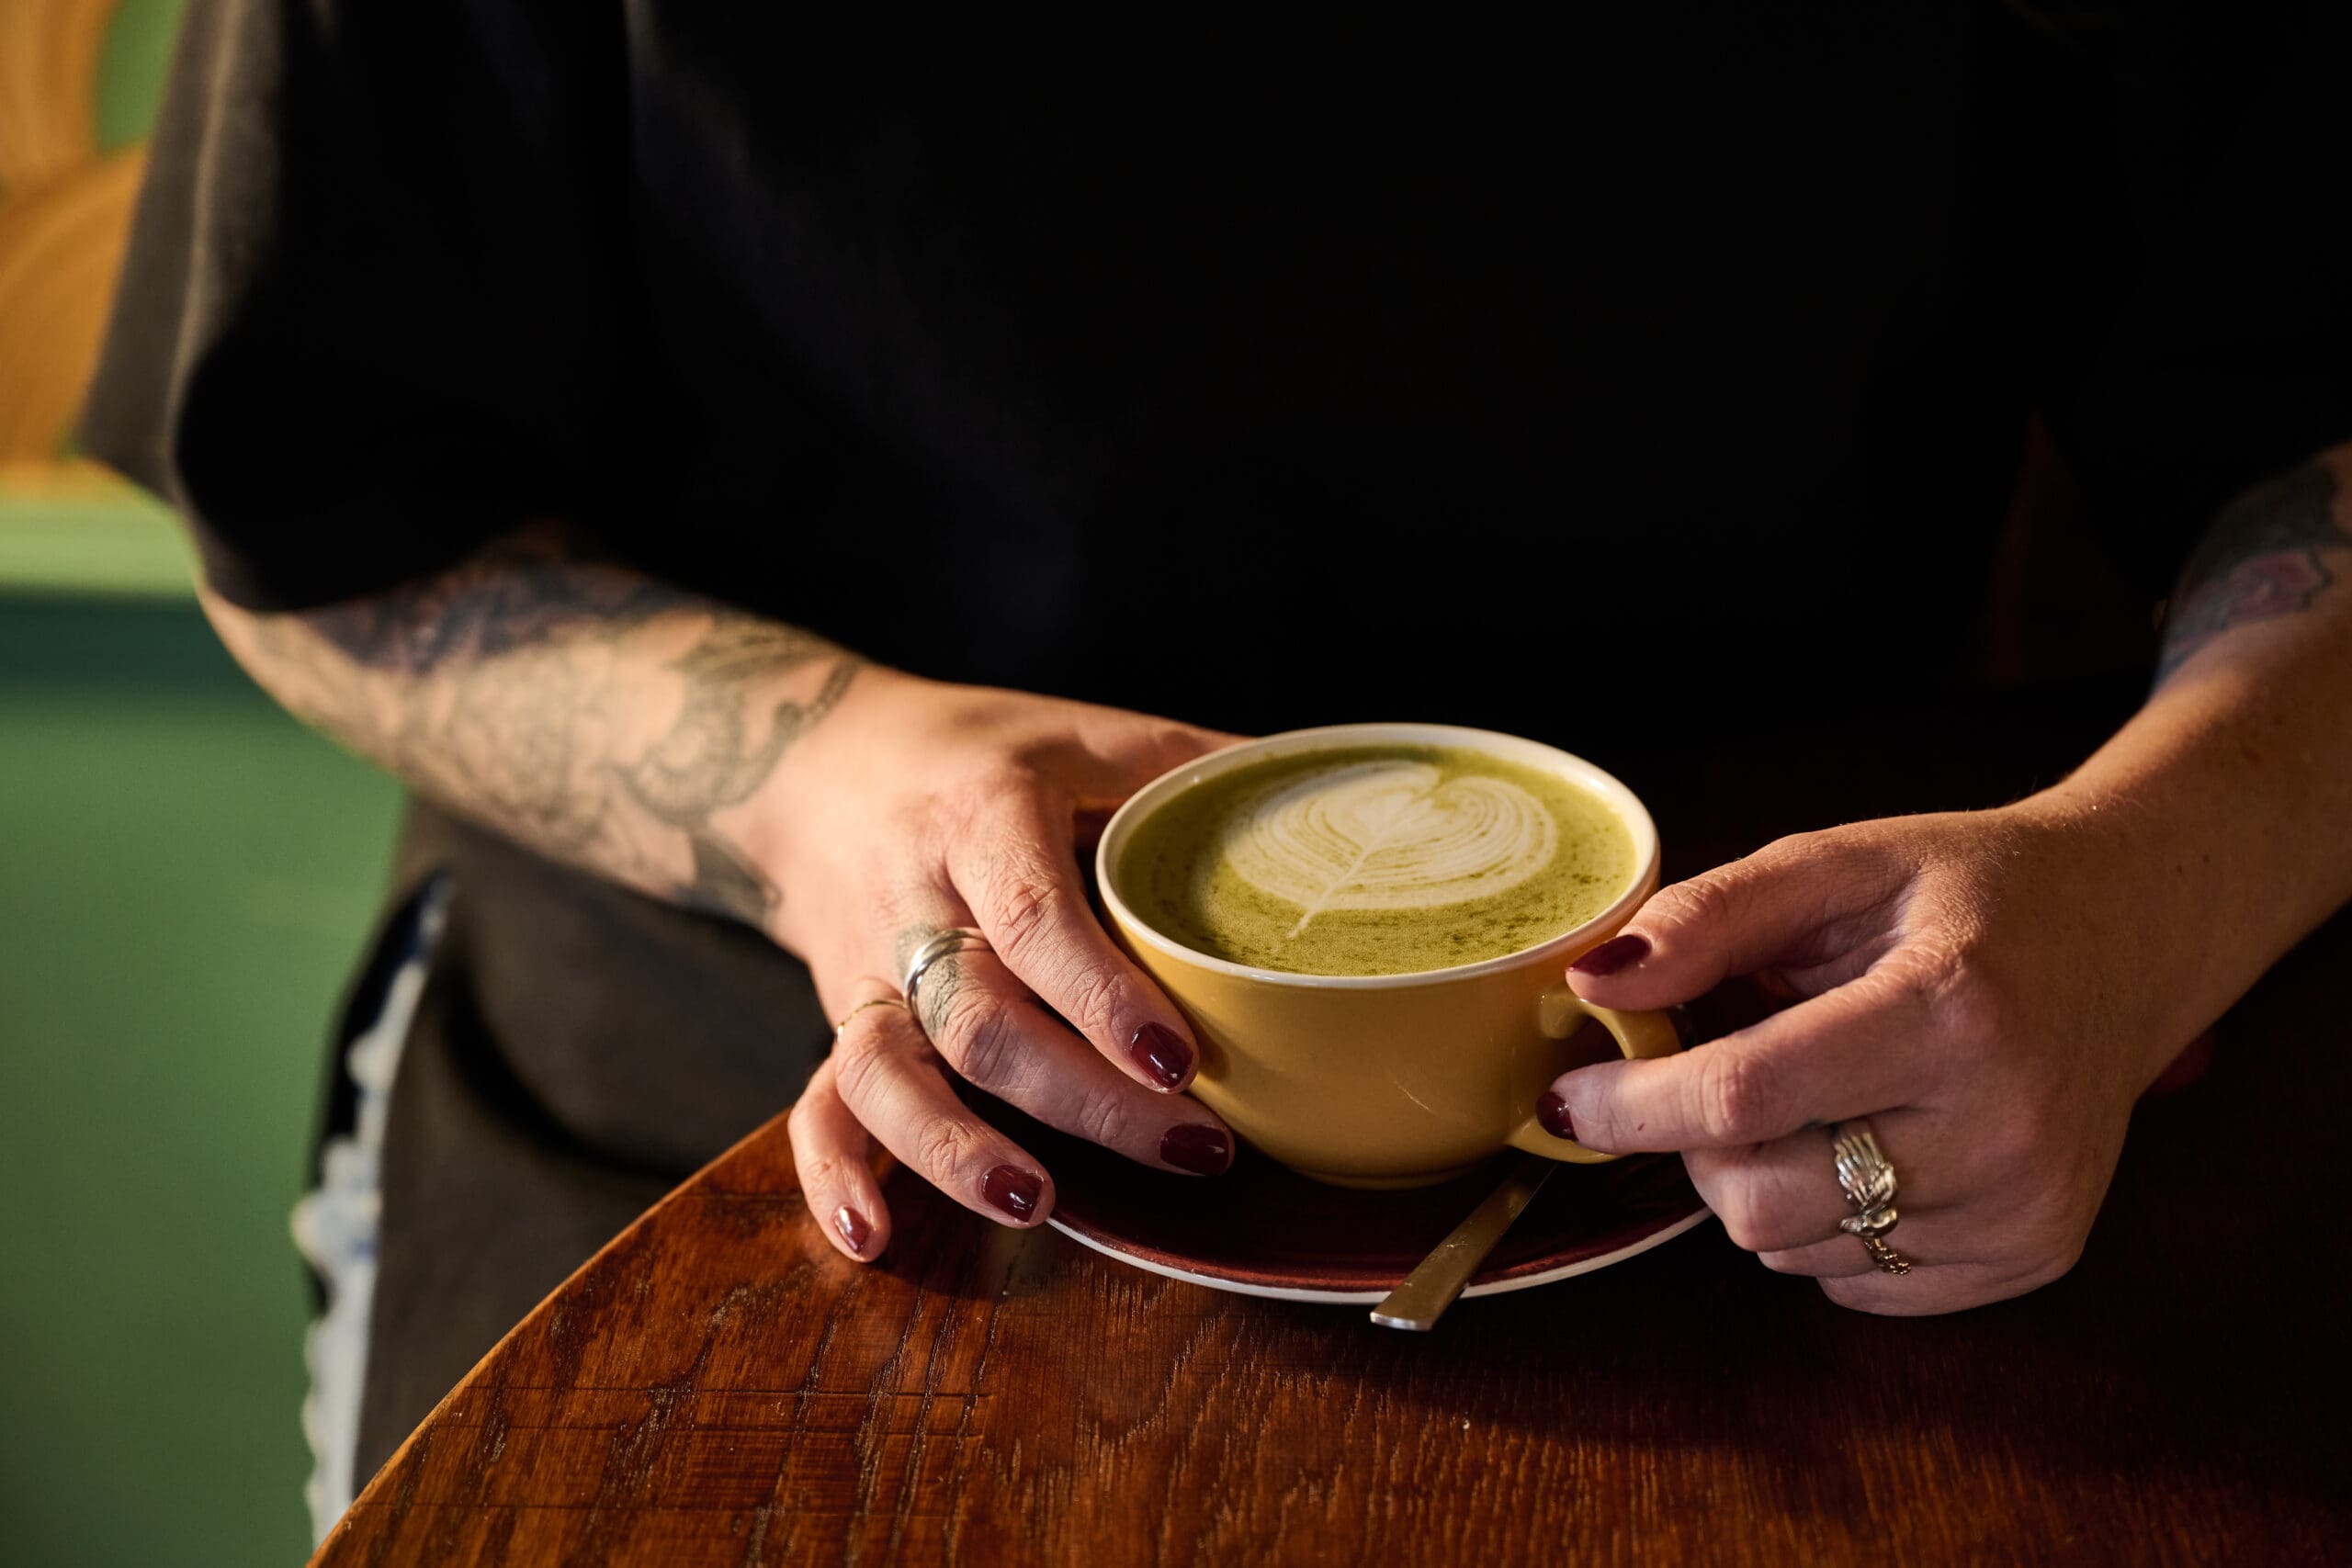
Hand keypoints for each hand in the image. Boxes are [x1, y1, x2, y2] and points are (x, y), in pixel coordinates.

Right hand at [766, 670, 1242, 1260]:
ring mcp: (870, 972)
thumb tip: (1346, 802)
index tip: (1180, 1058)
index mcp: (984, 818)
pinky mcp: (843, 1019)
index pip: (1035, 917)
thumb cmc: (984, 752)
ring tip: (1037, 1205)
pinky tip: (873, 1239)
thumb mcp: (1091, 733)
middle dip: (1084, 1099)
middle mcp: (917, 902)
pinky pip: (817, 1104)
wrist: (825, 760)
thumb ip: (1198, 770)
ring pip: (887, 1071)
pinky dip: (833, 1175)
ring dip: (955, 1149)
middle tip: (1195, 1149)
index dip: (1103, 996)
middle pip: (980, 1020)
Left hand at [1538, 803, 2199, 1314]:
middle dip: (1698, 1146)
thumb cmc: (1969, 891)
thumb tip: (1597, 983)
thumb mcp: (1839, 862)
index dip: (1633, 1105)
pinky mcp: (2032, 1258)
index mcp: (1949, 1011)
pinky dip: (1826, 1223)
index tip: (1568, 1095)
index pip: (1745, 1096)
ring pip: (1795, 1250)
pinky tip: (1869, 1141)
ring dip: (1762, 1183)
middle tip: (1715, 1078)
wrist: (2126, 938)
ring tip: (1816, 1095)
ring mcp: (2023, 1209)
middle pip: (1759, 1199)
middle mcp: (1999, 1129)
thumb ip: (1712, 916)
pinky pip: (1858, 1283)